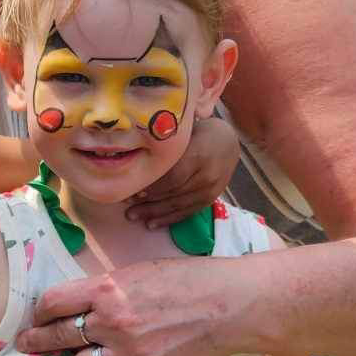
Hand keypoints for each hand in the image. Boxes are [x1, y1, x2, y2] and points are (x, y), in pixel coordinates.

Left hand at [15, 257, 255, 355]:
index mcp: (107, 289)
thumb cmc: (189, 280)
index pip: (53, 303)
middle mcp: (111, 322)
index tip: (38, 317)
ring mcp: (128, 353)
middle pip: (59, 336)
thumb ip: (108, 288)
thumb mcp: (140, 271)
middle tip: (27, 344)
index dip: (40, 312)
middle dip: (38, 341)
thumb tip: (82, 301)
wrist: (229, 306)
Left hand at [125, 117, 239, 228]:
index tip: (133, 190)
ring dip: (154, 213)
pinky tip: (152, 224)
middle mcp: (207, 176)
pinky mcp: (210, 200)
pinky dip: (168, 219)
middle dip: (148, 202)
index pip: (173, 176)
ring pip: (178, 205)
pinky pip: (187, 212)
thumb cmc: (199, 132)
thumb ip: (167, 146)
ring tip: (133, 216)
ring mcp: (210, 190)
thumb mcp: (184, 132)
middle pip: (173, 193)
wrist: (228, 141)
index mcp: (199, 155)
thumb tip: (135, 156)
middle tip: (126, 206)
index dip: (153, 187)